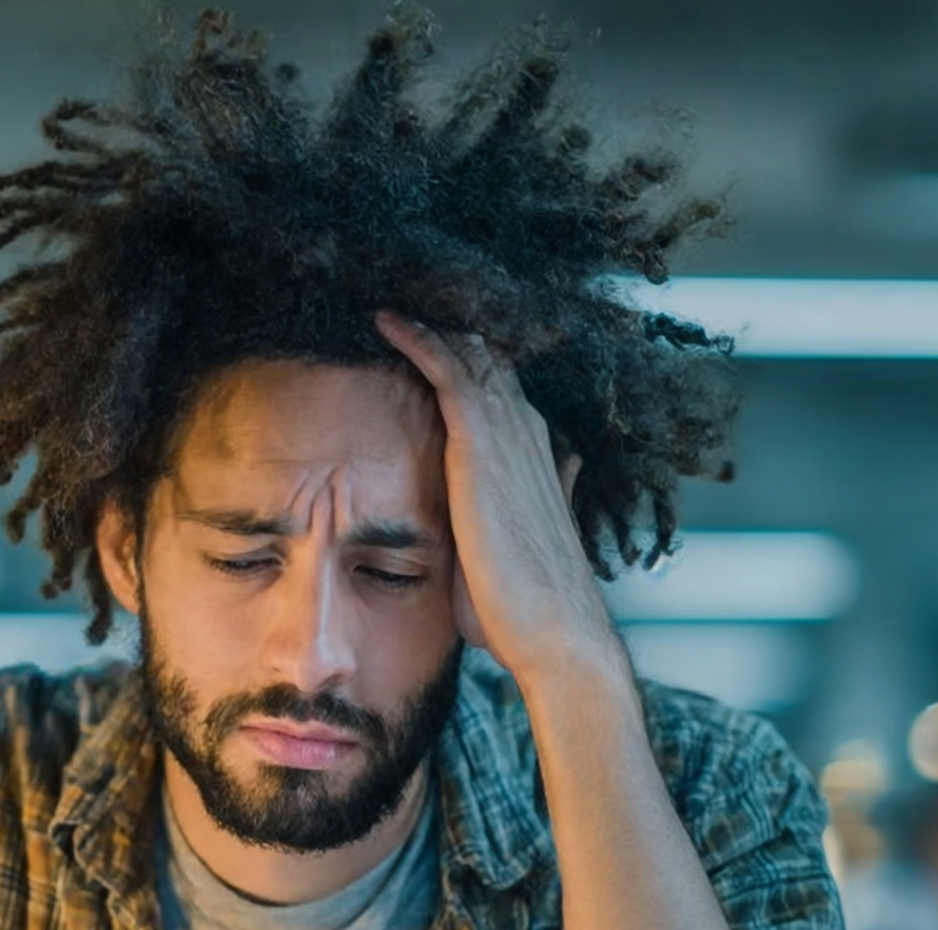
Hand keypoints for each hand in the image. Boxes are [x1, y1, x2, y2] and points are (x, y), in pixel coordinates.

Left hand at [374, 310, 620, 685]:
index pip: (498, 384)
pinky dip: (419, 339)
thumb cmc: (526, 607)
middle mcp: (526, 434)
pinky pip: (450, 373)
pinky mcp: (482, 448)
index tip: (427, 327)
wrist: (553, 635)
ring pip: (470, 351)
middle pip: (487, 354)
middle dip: (448, 321)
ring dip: (431, 317)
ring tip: (388, 288)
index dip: (466, 352)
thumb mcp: (520, 546)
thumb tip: (548, 481)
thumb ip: (524, 506)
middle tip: (403, 285)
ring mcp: (508, 437)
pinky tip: (384, 318)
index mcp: (532, 455)